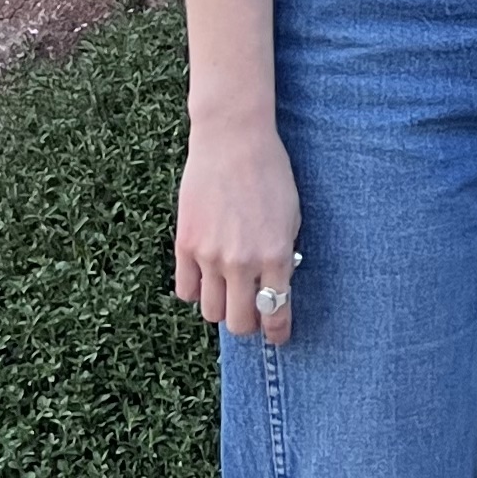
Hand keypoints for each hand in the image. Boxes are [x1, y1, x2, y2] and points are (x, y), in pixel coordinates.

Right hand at [175, 120, 305, 344]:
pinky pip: (185, 290)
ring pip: (210, 311)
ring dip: (221, 308)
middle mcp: (242, 262)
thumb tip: (274, 286)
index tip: (278, 336)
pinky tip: (205, 278)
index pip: (276, 312)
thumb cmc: (270, 174)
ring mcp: (210, 255)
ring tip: (229, 294)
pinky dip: (196, 291)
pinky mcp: (185, 245)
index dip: (278, 332)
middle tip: (253, 313)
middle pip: (239, 322)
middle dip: (249, 325)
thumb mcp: (291, 218)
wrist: (233, 141)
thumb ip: (282, 256)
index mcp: (276, 255)